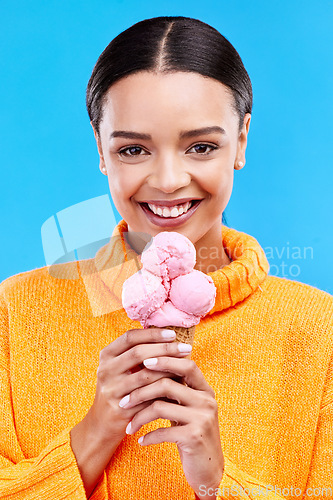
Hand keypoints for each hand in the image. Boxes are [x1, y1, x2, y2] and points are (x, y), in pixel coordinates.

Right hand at [84, 328, 191, 450]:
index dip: (152, 333)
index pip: (130, 337)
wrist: (103, 423)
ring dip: (168, 369)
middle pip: (138, 353)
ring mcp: (111, 390)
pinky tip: (179, 385)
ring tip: (185, 365)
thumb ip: (140, 353)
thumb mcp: (122, 367)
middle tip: (186, 348)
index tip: (173, 334)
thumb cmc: (121, 388)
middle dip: (165, 349)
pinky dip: (164, 389)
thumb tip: (172, 339)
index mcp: (107, 355)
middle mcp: (105, 370)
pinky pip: (147, 396)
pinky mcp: (120, 408)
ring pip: (145, 375)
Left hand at [120, 355, 223, 497]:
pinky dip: (148, 436)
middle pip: (167, 384)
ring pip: (160, 407)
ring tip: (129, 426)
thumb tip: (148, 368)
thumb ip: (176, 391)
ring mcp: (202, 418)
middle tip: (124, 402)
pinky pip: (162, 431)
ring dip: (139, 417)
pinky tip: (141, 440)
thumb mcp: (187, 409)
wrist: (209, 469)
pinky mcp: (194, 437)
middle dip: (140, 392)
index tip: (143, 361)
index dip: (165, 360)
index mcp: (205, 390)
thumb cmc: (192, 434)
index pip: (187, 365)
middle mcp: (206, 400)